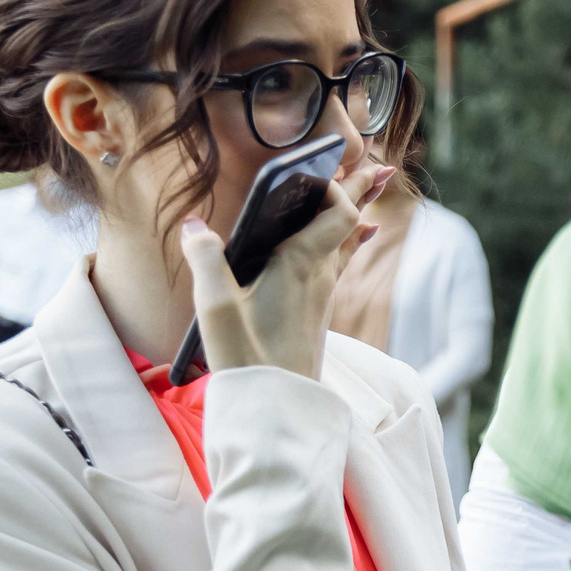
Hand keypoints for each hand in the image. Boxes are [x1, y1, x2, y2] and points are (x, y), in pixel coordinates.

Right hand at [180, 162, 389, 380]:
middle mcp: (320, 276)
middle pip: (348, 221)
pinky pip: (339, 261)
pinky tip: (359, 234)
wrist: (277, 408)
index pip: (339, 212)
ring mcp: (321, 294)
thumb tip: (194, 225)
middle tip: (376, 163)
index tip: (320, 167)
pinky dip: (347, 238)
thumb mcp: (216, 308)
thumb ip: (205, 260)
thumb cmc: (247, 358)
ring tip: (371, 184)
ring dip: (354, 211)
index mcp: (301, 266)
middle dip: (358, 189)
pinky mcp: (316, 310)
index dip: (336, 186)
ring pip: (345, 241)